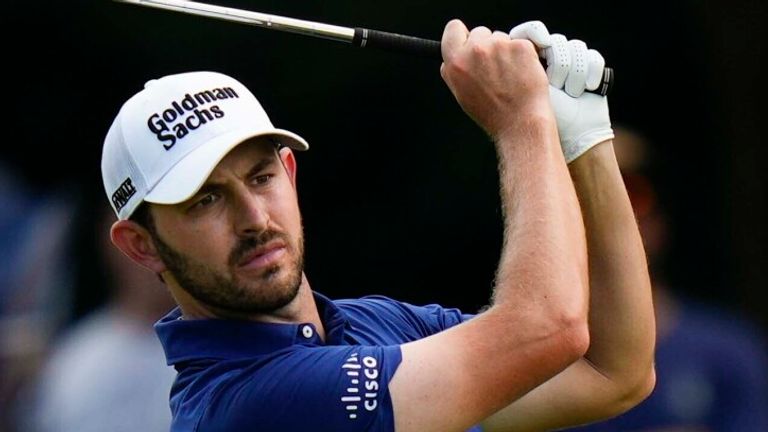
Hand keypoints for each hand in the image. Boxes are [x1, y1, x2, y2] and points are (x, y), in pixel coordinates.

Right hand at [440, 19, 553, 140]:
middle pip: (480, 32)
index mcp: (456, 63)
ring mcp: (499, 46)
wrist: (520, 122)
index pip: (453, 28)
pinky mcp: (520, 46)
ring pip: (502, 37)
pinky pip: (521, 42)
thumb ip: (454, 72)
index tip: (469, 41)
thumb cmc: (493, 114)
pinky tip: (522, 73)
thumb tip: (453, 59)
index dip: (462, 35)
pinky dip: (523, 55)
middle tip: (495, 69)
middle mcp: (475, 51)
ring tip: (510, 75)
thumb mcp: (461, 95)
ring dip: (506, 51)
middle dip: (487, 46)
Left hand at [509, 21, 613, 162]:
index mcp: (530, 62)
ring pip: (575, 48)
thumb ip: (512, 69)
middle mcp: (551, 59)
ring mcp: (572, 63)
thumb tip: (506, 48)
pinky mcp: (592, 68)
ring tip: (571, 94)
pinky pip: (593, 58)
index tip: (539, 45)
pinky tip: (585, 90)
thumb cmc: (539, 119)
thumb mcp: (520, 92)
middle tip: (556, 87)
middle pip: (556, 42)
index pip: (532, 33)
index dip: (535, 35)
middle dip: (558, 66)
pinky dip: (590, 74)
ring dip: (574, 75)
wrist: (570, 138)